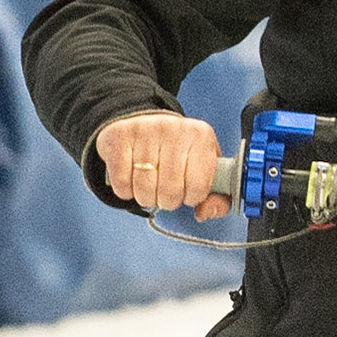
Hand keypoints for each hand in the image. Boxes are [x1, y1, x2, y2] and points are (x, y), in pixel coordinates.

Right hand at [95, 112, 233, 220]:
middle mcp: (175, 129)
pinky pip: (122, 184)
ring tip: (149, 184)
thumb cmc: (178, 152)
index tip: (187, 190)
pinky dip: (125, 191)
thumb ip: (216, 198)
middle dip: (167, 201)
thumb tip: (204, 213)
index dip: (191, 198)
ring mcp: (146, 130)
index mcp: (202, 137)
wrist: (143, 123)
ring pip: (144, 190)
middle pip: (170, 192)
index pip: (199, 187)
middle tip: (165, 189)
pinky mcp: (119, 136)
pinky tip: (132, 178)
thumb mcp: (204, 169)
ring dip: (146, 197)